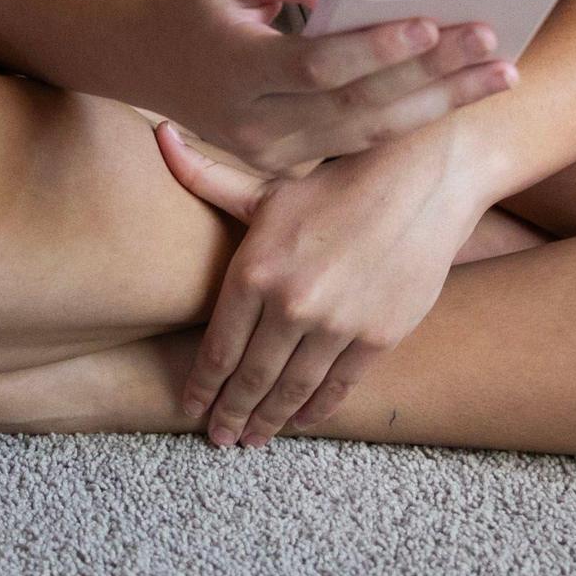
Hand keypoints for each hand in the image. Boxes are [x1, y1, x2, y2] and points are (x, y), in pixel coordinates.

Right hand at [126, 0, 514, 175]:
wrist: (146, 59)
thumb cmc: (196, 3)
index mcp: (235, 72)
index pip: (315, 67)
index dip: (374, 50)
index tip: (428, 23)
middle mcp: (255, 126)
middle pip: (357, 107)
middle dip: (432, 76)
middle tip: (491, 41)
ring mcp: (274, 155)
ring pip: (370, 135)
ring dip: (441, 104)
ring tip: (500, 72)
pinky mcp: (292, 166)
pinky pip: (363, 144)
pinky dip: (416, 118)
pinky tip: (464, 92)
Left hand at [158, 117, 494, 446]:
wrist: (418, 179)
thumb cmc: (333, 181)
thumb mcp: (265, 184)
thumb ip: (206, 175)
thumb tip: (157, 136)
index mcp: (253, 271)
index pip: (217, 348)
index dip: (202, 387)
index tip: (191, 409)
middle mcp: (289, 304)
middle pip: (251, 378)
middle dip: (231, 413)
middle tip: (220, 440)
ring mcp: (336, 324)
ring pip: (293, 389)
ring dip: (270, 420)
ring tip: (253, 440)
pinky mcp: (378, 336)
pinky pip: (338, 385)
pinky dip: (316, 409)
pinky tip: (300, 421)